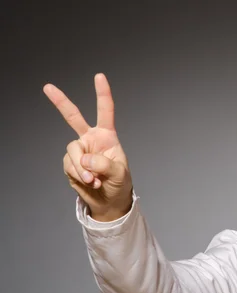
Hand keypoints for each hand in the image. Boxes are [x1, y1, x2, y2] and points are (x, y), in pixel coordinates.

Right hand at [44, 73, 132, 221]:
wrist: (109, 201)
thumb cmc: (119, 183)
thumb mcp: (119, 174)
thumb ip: (104, 164)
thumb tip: (85, 160)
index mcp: (107, 136)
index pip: (105, 111)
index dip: (102, 94)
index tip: (99, 76)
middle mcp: (91, 139)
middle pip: (73, 118)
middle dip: (60, 102)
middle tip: (48, 87)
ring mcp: (79, 151)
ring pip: (73, 152)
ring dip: (82, 168)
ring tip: (94, 180)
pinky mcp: (70, 163)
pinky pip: (69, 165)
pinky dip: (79, 175)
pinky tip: (89, 182)